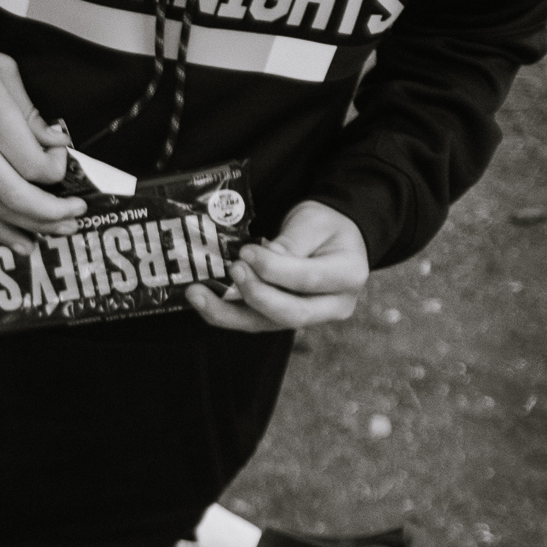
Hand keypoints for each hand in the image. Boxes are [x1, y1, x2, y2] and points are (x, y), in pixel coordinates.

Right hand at [0, 47, 84, 251]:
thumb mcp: (1, 70)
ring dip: (33, 226)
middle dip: (53, 212)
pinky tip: (24, 241)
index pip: (32, 162)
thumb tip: (52, 141)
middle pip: (16, 196)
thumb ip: (30, 111)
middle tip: (75, 212)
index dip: (56, 169)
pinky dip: (3, 231)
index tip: (62, 159)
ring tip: (60, 229)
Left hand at [188, 201, 368, 331]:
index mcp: (349, 276)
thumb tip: (265, 259)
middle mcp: (333, 305)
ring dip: (226, 312)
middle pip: (290, 314)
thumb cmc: (325, 227)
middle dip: (254, 295)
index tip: (246, 253)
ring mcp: (307, 317)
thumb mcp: (313, 222)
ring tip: (197, 293)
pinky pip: (252, 321)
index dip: (274, 269)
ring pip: (265, 324)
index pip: (308, 280)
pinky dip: (224, 312)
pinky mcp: (281, 319)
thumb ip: (292, 242)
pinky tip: (201, 299)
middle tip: (231, 270)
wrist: (332, 239)